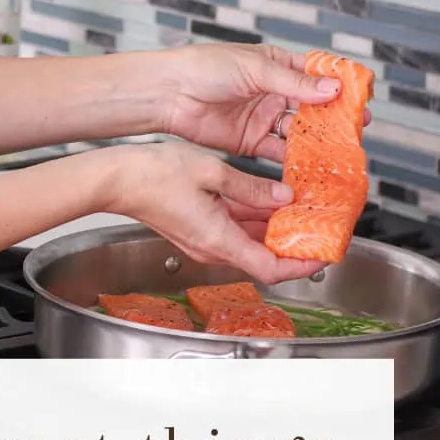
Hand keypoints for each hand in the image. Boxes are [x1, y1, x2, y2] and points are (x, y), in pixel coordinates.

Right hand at [102, 141, 324, 285]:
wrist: (116, 179)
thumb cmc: (151, 176)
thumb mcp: (211, 171)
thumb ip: (251, 187)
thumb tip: (283, 196)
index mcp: (218, 239)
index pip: (271, 268)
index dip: (302, 266)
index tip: (324, 254)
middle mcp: (212, 247)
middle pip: (264, 257)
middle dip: (295, 243)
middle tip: (320, 224)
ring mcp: (204, 240)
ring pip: (250, 243)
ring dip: (275, 229)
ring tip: (301, 208)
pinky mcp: (197, 229)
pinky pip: (234, 231)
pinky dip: (255, 220)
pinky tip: (268, 200)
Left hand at [154, 43, 371, 161]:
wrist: (168, 94)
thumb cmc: (204, 68)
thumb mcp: (254, 69)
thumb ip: (293, 83)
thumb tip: (332, 89)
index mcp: (277, 66)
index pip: (317, 76)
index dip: (340, 88)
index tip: (362, 99)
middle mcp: (274, 92)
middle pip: (312, 109)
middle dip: (334, 121)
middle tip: (357, 132)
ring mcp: (263, 118)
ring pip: (298, 133)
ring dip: (317, 144)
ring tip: (339, 156)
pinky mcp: (250, 142)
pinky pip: (278, 153)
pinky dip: (293, 162)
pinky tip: (309, 170)